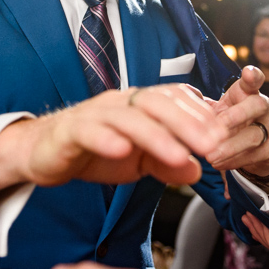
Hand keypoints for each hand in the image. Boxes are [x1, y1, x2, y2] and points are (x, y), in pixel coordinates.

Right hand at [0, 84, 227, 189]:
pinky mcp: (70, 131)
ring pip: (128, 117)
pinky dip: (106, 139)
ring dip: (156, 136)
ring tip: (177, 155)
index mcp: (139, 104)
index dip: (200, 115)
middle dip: (187, 123)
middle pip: (157, 103)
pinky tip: (121, 151)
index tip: (223, 137)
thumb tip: (197, 170)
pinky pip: (90, 131)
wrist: (44, 151)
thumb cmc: (95, 149)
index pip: (175, 99)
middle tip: (211, 145)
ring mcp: (95, 114)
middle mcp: (120, 102)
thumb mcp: (139, 162)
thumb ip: (168, 164)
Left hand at [206, 66, 268, 176]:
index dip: (253, 76)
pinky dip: (236, 161)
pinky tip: (220, 163)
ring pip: (255, 135)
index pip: (254, 80)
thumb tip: (183, 97)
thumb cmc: (227, 124)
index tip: (248, 73)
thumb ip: (201, 105)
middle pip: (258, 105)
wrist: (249, 149)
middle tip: (217, 127)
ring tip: (210, 156)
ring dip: (231, 147)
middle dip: (237, 115)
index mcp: (247, 93)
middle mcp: (263, 106)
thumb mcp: (215, 112)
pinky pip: (257, 155)